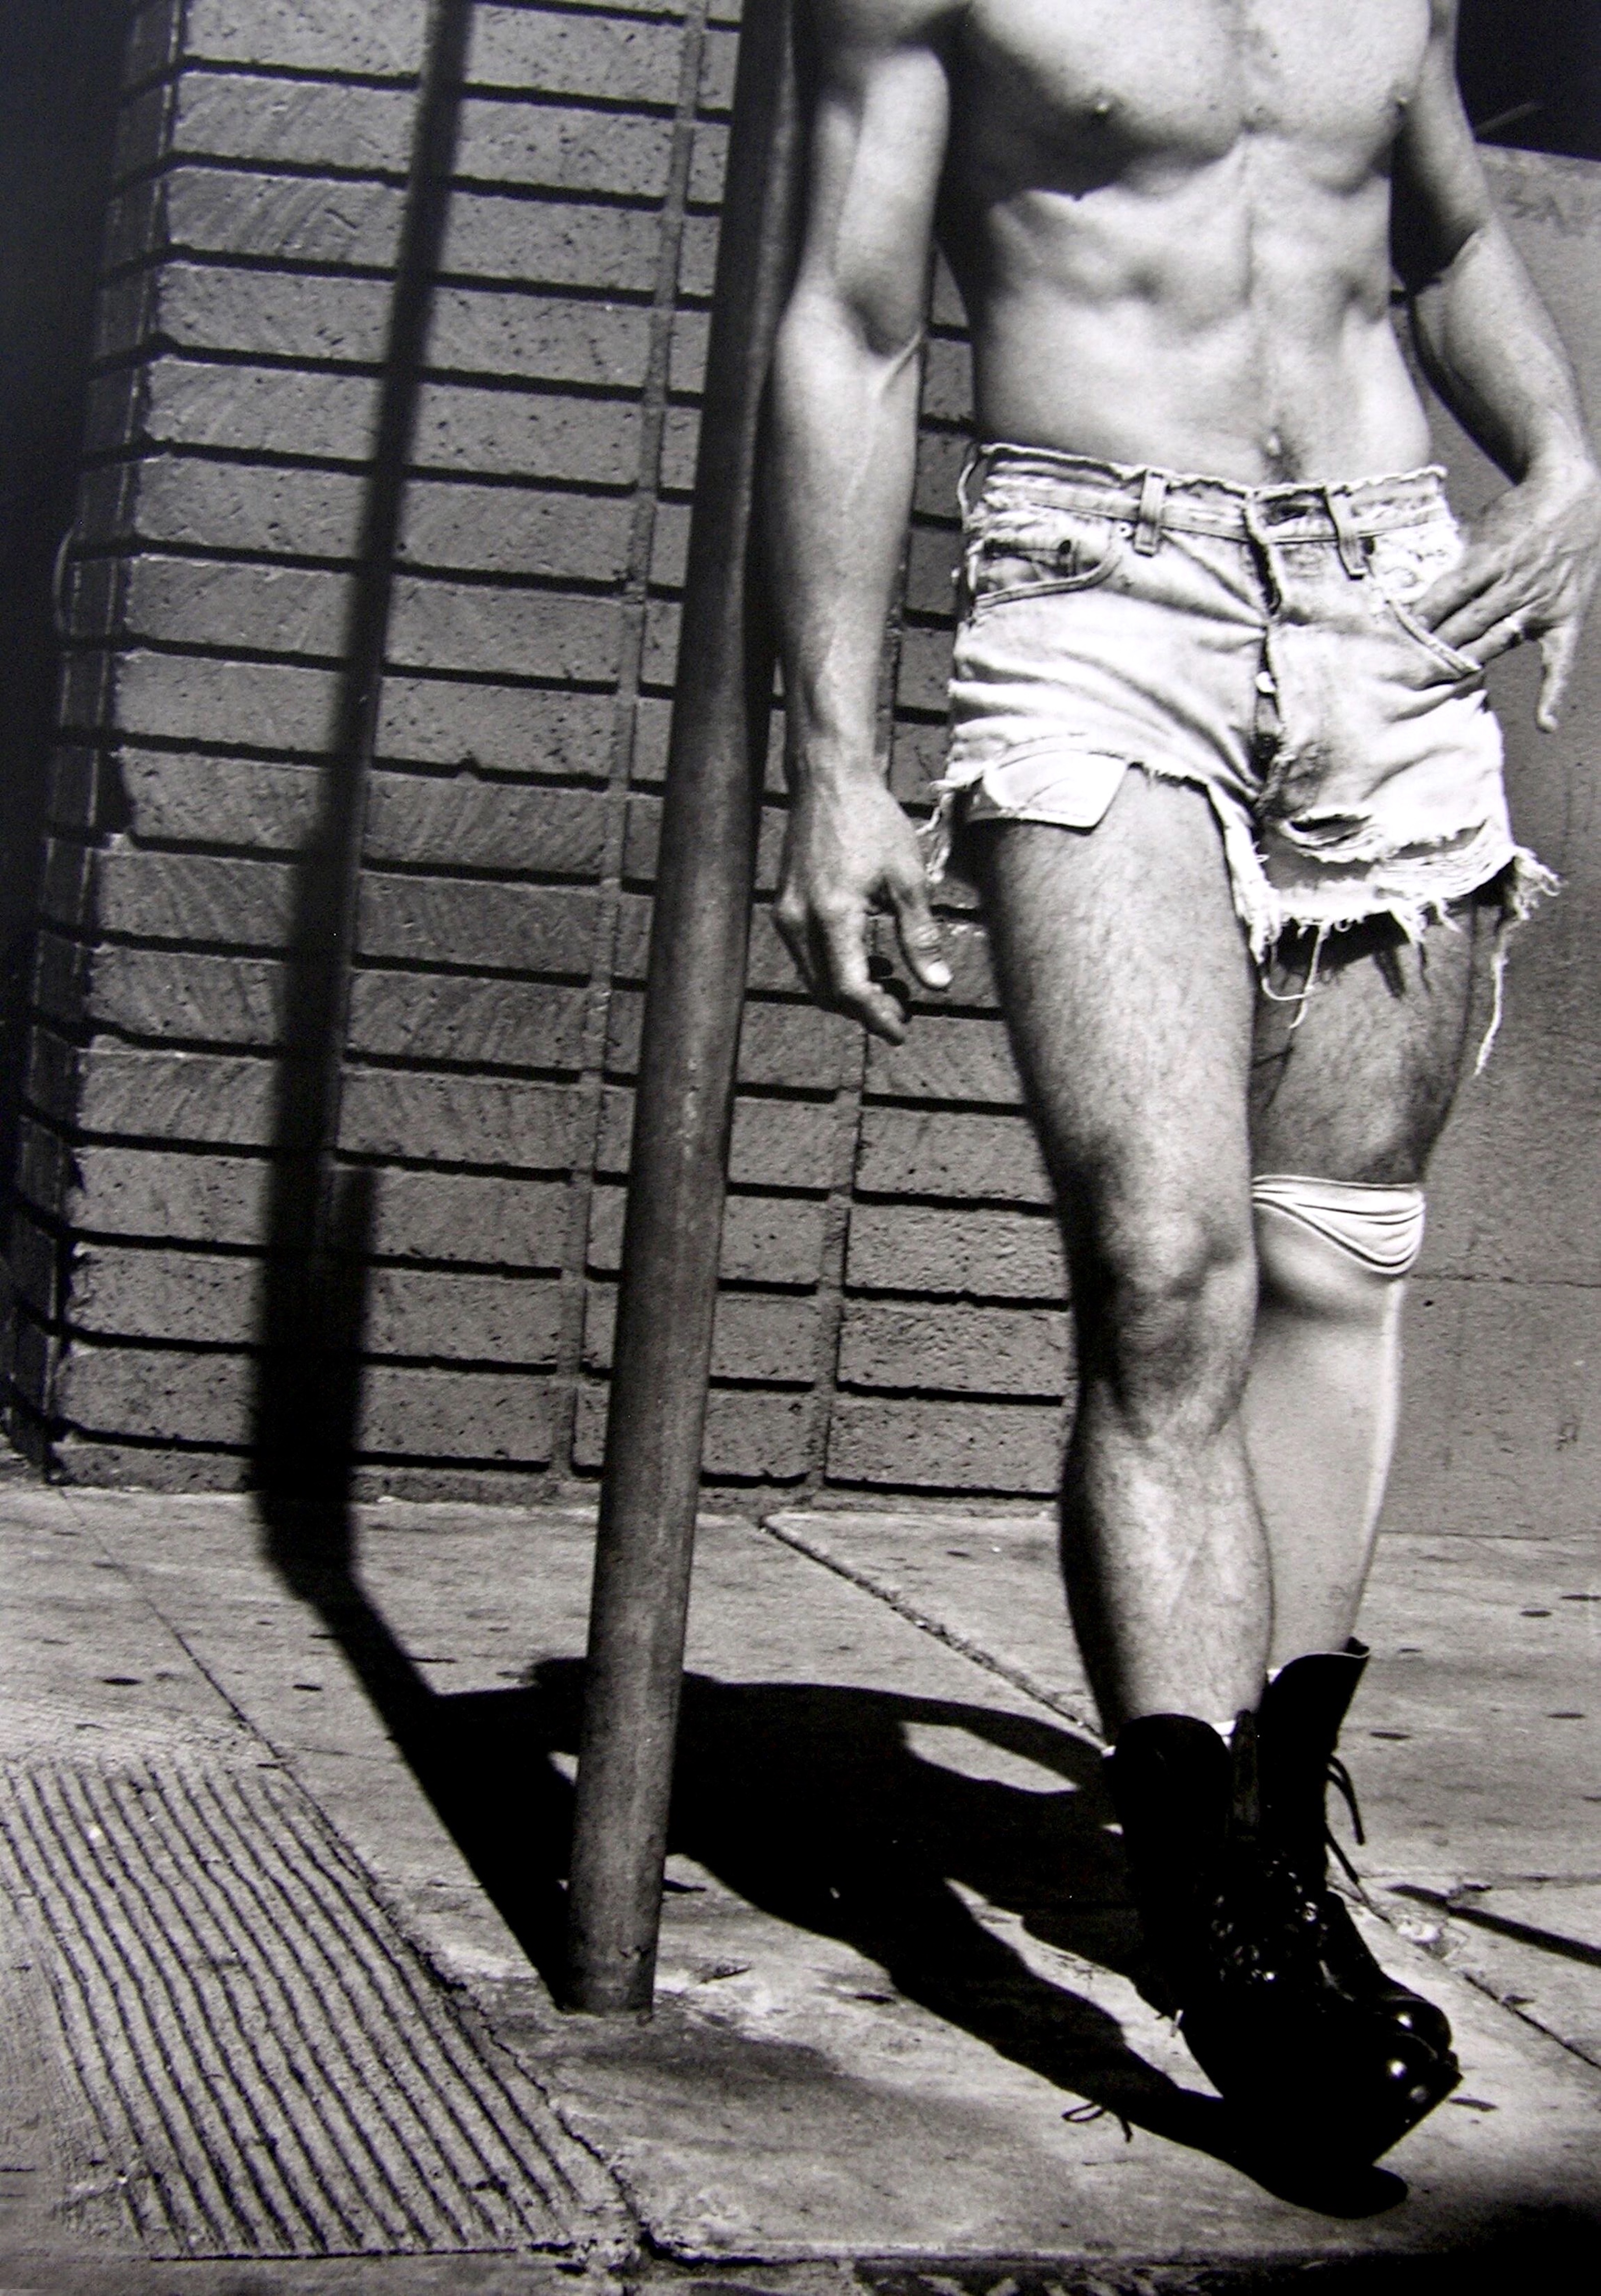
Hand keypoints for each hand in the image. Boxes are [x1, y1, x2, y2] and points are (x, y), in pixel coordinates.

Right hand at [774, 773, 949, 1041]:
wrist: (829, 781)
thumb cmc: (872, 822)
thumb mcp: (908, 878)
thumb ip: (920, 936)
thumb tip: (937, 986)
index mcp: (834, 914)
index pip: (850, 989)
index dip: (876, 1017)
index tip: (902, 1032)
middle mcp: (800, 920)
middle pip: (828, 993)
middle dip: (865, 1010)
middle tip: (903, 1008)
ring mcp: (787, 915)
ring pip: (814, 979)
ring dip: (849, 992)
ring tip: (891, 983)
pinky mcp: (785, 907)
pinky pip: (807, 957)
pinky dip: (835, 969)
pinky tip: (867, 957)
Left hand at [1414, 457, 1600, 728]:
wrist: (1578, 494)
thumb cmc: (1518, 512)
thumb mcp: (1479, 525)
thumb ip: (1450, 555)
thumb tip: (1406, 577)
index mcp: (1488, 558)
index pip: (1446, 596)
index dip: (1421, 620)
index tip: (1395, 639)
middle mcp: (1514, 586)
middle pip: (1465, 626)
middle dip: (1435, 649)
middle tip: (1404, 674)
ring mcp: (1539, 605)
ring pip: (1496, 643)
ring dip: (1465, 665)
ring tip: (1434, 688)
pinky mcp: (1564, 618)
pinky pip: (1559, 661)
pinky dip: (1552, 691)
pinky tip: (1545, 723)